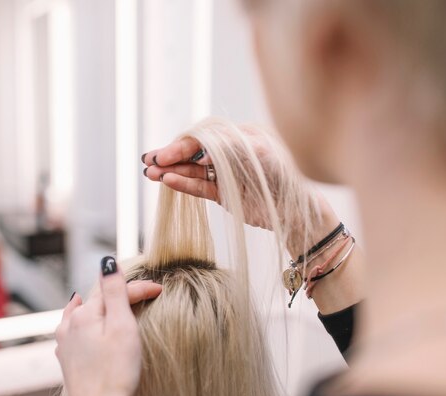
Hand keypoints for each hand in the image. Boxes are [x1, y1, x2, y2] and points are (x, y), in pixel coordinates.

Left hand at [55, 265, 160, 395]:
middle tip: (146, 294)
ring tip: (110, 299)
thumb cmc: (116, 372)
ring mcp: (66, 341)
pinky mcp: (67, 358)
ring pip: (84, 312)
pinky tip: (79, 319)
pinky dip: (83, 319)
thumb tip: (107, 262)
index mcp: (85, 313)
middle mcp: (70, 324)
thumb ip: (115, 292)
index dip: (140, 287)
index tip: (160, 289)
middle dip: (122, 294)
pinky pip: (74, 329)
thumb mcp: (122, 326)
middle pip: (100, 299)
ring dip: (101, 304)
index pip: (116, 290)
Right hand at [142, 124, 301, 229]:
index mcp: (238, 137)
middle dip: (170, 156)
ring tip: (149, 174)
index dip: (182, 145)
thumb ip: (230, 148)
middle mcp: (229, 154)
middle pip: (193, 153)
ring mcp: (225, 174)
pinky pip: (199, 187)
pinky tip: (168, 181)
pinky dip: (184, 184)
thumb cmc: (285, 175)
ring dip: (171, 171)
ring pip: (192, 171)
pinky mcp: (223, 194)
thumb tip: (202, 151)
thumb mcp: (261, 153)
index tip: (166, 154)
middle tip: (148, 161)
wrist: (297, 209)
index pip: (203, 138)